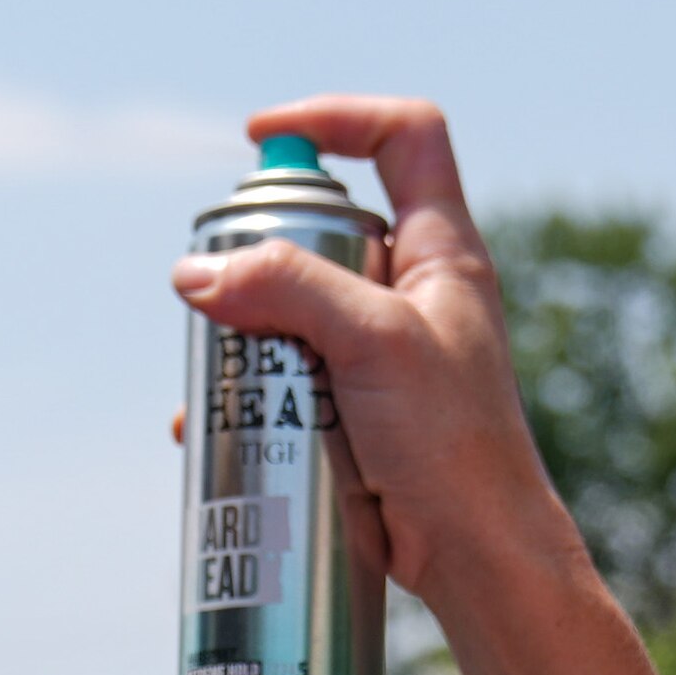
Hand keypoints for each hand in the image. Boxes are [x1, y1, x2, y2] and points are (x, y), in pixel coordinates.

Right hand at [168, 97, 569, 618]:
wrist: (477, 556)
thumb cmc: (453, 444)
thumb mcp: (373, 342)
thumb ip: (289, 288)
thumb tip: (198, 273)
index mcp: (442, 251)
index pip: (404, 138)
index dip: (339, 118)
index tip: (265, 139)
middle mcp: (414, 292)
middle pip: (324, 230)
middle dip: (260, 255)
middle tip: (220, 287)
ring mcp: (383, 353)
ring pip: (292, 311)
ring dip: (241, 334)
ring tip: (209, 371)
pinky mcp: (356, 410)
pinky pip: (286, 378)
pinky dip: (243, 393)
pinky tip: (206, 425)